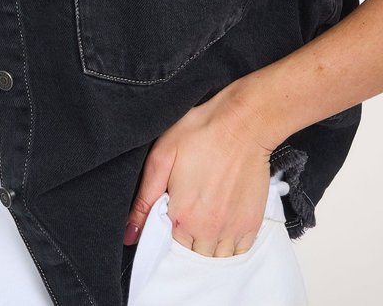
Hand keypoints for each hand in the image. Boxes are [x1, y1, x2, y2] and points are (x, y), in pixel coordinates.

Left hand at [123, 84, 276, 256]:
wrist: (243, 123)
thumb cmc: (202, 132)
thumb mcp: (162, 156)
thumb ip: (144, 199)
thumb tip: (130, 233)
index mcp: (182, 216)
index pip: (168, 249)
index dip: (166, 235)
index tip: (170, 218)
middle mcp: (208, 229)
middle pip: (192, 257)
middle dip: (186, 242)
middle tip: (188, 215)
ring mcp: (232, 229)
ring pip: (216, 259)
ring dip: (208, 247)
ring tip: (205, 220)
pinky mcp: (252, 223)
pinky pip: (239, 252)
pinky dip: (229, 245)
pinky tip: (223, 225)